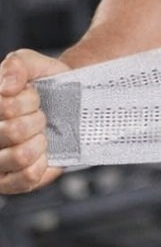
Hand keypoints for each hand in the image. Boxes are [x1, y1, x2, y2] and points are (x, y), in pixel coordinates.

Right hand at [0, 49, 69, 193]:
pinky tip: (42, 152)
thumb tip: (7, 87)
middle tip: (40, 116)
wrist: (68, 102)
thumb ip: (16, 65)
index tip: (34, 95)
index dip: (29, 99)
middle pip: (15, 131)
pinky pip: (28, 176)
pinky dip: (43, 162)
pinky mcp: (10, 183)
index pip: (7, 107)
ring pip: (20, 156)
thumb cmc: (45, 84)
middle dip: (37, 119)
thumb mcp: (31, 63)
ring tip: (41, 134)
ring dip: (40, 141)